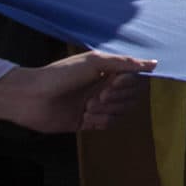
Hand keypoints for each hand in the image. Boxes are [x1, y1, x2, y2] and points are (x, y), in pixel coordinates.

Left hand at [0, 51, 155, 132]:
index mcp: (108, 72)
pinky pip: (109, 124)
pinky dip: (100, 121)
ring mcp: (98, 105)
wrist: (32, 97)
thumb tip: (154, 64)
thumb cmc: (61, 74)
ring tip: (88, 107)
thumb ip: (125, 63)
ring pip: (122, 111)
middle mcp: (106, 87)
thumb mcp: (95, 62)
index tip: (114, 82)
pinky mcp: (89, 121)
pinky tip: (86, 117)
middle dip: (117, 98)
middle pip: (132, 96)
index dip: (129, 83)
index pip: (135, 79)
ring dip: (107, 110)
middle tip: (97, 96)